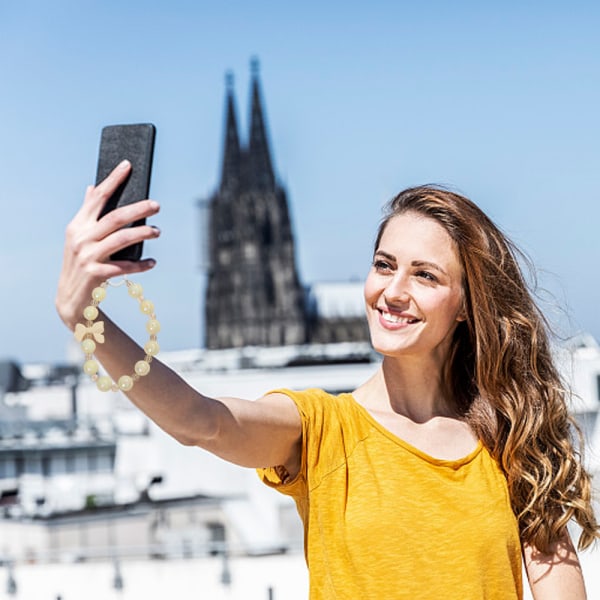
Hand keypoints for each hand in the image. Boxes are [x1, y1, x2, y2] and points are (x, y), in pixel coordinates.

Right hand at [55, 160, 160, 329]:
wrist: (70, 299)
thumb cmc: (80, 263)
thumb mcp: (79, 237)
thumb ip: (87, 213)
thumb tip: (92, 187)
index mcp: (78, 225)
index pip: (97, 197)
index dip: (113, 180)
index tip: (128, 165)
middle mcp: (81, 238)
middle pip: (115, 217)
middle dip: (138, 209)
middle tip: (157, 205)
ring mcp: (87, 256)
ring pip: (122, 239)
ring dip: (143, 234)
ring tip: (158, 231)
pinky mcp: (96, 274)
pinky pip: (124, 267)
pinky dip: (140, 265)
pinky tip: (152, 263)